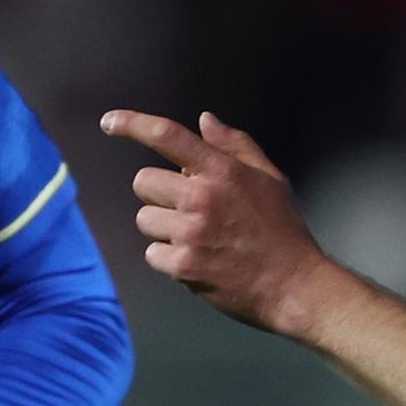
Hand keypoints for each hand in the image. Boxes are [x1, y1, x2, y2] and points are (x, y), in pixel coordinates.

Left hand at [101, 109, 339, 334]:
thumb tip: (205, 120)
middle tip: (189, 210)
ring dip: (164, 229)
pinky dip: (168, 259)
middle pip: (143, 182)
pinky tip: (198, 261)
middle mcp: (202, 196)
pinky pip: (152, 254)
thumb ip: (235, 145)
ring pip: (145, 219)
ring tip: (198, 240)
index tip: (110, 121)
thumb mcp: (269, 178)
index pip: (167, 136)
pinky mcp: (184, 264)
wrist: (294, 285)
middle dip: (160, 195)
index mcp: (222, 170)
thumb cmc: (283, 231)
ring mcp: (191, 231)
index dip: (132, 124)